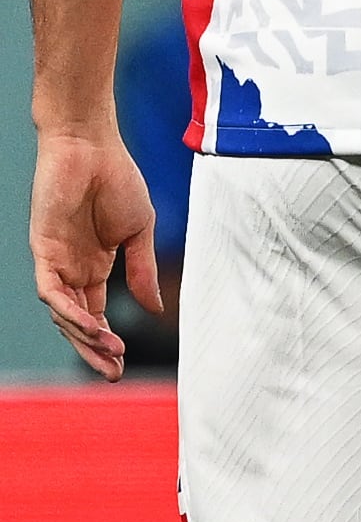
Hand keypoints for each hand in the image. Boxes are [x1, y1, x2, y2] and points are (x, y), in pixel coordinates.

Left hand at [30, 122, 158, 381]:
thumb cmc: (118, 181)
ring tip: (110, 351)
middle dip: (93, 350)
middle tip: (112, 374)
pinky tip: (91, 325)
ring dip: (85, 335)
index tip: (123, 364)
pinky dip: (69, 311)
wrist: (91, 147)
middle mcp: (72, 268)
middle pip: (77, 322)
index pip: (96, 314)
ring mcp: (56, 261)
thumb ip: (142, 272)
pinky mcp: (44, 250)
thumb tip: (154, 309)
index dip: (106, 341)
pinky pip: (51, 291)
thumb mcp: (140, 233)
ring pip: (62, 313)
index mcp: (95, 266)